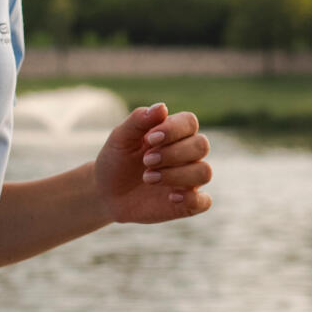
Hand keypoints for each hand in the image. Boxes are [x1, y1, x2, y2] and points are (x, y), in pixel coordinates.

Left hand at [94, 102, 213, 224]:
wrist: (106, 192)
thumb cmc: (116, 160)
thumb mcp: (121, 138)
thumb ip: (139, 120)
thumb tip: (162, 107)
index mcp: (174, 133)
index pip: (190, 122)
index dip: (174, 129)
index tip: (150, 139)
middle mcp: (187, 154)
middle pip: (201, 146)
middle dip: (173, 153)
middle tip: (146, 161)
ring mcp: (189, 179)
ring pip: (204, 172)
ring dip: (178, 175)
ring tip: (148, 178)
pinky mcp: (187, 203)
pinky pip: (204, 201)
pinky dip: (192, 199)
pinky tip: (170, 197)